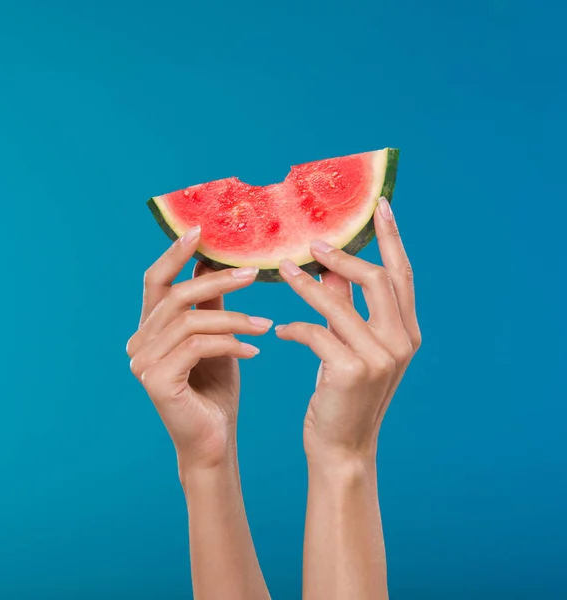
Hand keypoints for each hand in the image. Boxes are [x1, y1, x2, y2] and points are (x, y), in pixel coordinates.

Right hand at [126, 226, 271, 471]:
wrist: (214, 438)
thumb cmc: (215, 387)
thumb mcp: (216, 337)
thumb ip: (211, 303)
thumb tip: (213, 260)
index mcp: (150, 328)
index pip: (156, 281)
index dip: (174, 253)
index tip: (200, 229)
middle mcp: (139, 342)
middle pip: (175, 295)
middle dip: (217, 281)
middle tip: (254, 273)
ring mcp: (142, 362)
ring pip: (190, 320)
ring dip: (233, 318)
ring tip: (266, 325)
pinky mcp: (156, 380)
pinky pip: (196, 346)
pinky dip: (229, 343)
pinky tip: (254, 351)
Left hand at [276, 197, 420, 466]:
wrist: (342, 449)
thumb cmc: (343, 394)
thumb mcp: (350, 346)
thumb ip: (345, 305)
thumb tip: (328, 264)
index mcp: (407, 332)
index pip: (402, 275)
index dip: (392, 238)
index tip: (380, 205)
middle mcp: (402, 342)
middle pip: (378, 280)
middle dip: (343, 257)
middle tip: (312, 244)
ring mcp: (381, 358)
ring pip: (339, 303)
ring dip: (305, 285)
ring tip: (280, 269)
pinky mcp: (352, 371)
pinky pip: (316, 333)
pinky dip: (295, 328)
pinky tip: (281, 332)